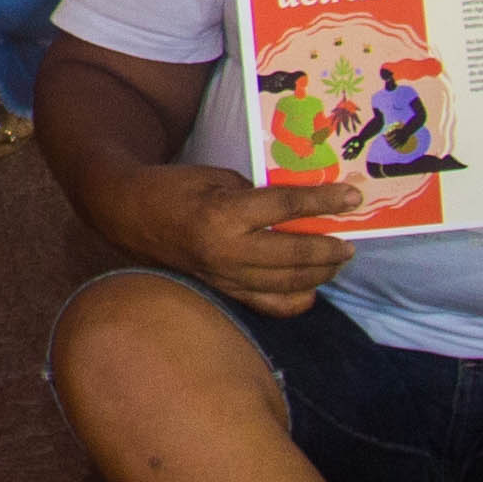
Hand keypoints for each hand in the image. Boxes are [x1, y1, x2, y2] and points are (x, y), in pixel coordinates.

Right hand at [131, 164, 360, 311]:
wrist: (129, 215)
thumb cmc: (174, 187)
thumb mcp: (218, 177)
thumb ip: (258, 194)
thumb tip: (297, 208)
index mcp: (223, 214)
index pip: (286, 208)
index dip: (323, 201)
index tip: (353, 197)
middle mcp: (227, 252)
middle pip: (294, 255)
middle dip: (329, 248)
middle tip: (351, 240)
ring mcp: (225, 277)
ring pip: (287, 284)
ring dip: (320, 273)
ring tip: (338, 260)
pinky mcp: (223, 291)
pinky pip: (268, 305)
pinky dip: (295, 301)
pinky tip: (310, 289)